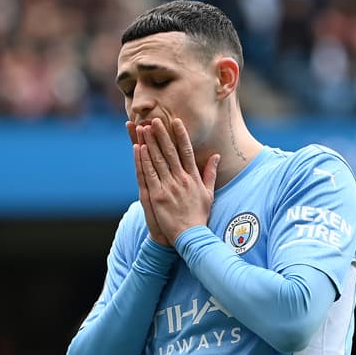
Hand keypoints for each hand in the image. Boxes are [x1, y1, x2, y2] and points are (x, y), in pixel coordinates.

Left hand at [136, 117, 218, 245]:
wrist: (190, 235)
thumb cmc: (199, 215)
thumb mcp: (209, 193)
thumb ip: (211, 173)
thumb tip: (216, 156)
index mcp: (193, 177)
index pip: (186, 151)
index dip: (180, 134)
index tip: (175, 120)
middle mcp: (181, 179)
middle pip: (170, 152)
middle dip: (162, 134)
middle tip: (155, 119)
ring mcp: (169, 187)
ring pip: (158, 160)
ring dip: (150, 143)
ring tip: (144, 128)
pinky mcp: (158, 196)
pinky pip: (149, 174)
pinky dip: (143, 161)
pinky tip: (138, 149)